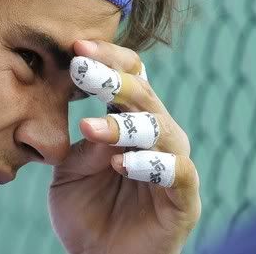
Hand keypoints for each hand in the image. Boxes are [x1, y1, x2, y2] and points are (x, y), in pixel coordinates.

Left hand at [48, 40, 200, 253]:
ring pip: (160, 128)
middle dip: (113, 78)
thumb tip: (86, 109)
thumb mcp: (71, 167)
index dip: (107, 59)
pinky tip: (121, 165)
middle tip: (82, 67)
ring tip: (90, 128)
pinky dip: (150, 165)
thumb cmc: (85, 208)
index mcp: (130, 120)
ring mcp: (172, 163)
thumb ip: (81, 138)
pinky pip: (177, 172)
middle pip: (144, 94)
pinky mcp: (184, 198)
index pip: (129, 76)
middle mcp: (156, 134)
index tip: (76, 48)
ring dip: (124, 124)